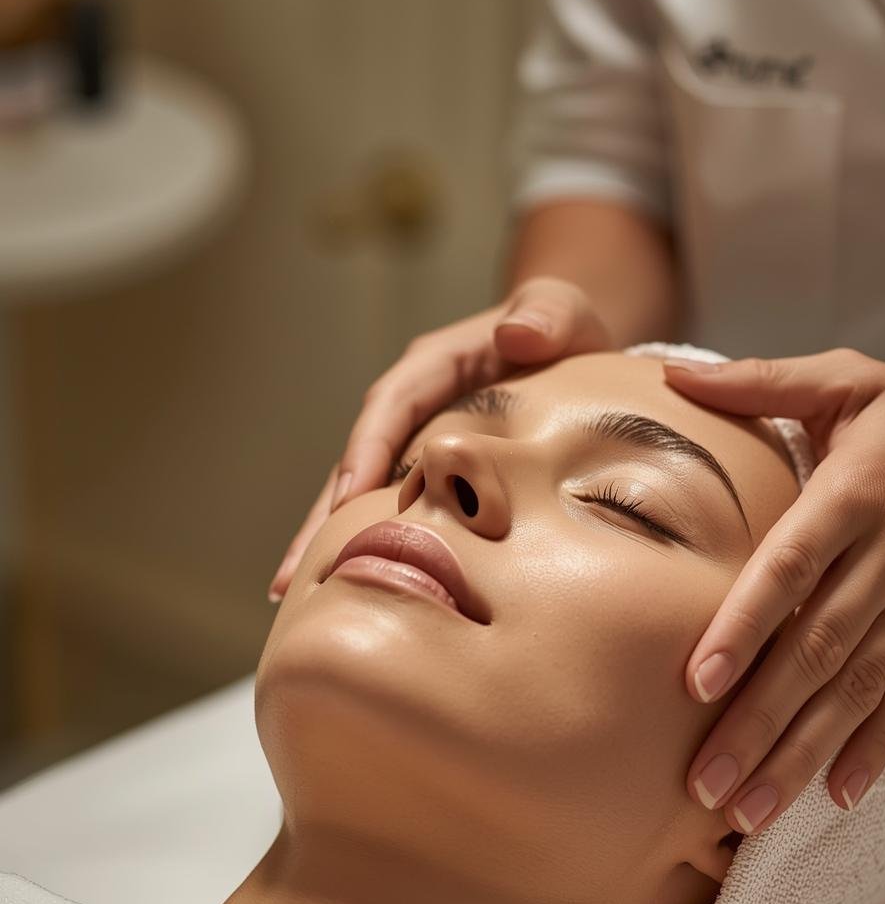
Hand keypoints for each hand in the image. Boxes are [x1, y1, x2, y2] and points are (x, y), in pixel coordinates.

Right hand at [268, 277, 614, 600]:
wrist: (573, 345)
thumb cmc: (564, 326)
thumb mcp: (562, 310)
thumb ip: (546, 315)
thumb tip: (514, 334)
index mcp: (435, 364)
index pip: (390, 405)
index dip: (366, 451)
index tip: (347, 501)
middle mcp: (412, 404)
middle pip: (356, 458)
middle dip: (322, 515)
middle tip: (293, 574)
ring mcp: (416, 441)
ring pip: (362, 491)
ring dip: (328, 538)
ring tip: (294, 593)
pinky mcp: (430, 473)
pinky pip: (393, 508)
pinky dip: (367, 541)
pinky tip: (345, 585)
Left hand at [665, 347, 884, 835]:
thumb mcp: (849, 382)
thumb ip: (759, 382)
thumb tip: (671, 374)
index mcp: (855, 497)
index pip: (791, 570)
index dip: (746, 627)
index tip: (698, 682)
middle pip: (816, 652)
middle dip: (759, 724)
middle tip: (704, 785)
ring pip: (853, 692)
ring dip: (800, 755)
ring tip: (748, 811)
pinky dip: (872, 751)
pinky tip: (836, 798)